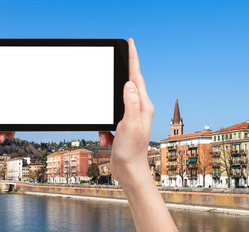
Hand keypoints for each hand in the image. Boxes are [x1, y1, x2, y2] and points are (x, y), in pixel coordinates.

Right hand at [99, 38, 154, 185]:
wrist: (129, 170)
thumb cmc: (131, 151)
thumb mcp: (129, 124)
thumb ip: (130, 103)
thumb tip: (129, 83)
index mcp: (143, 106)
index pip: (137, 77)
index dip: (133, 58)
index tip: (131, 43)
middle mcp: (139, 108)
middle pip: (126, 86)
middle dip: (116, 83)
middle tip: (113, 70)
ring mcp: (131, 116)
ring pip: (114, 104)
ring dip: (106, 118)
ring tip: (108, 134)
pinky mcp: (123, 124)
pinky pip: (109, 118)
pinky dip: (105, 128)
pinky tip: (107, 139)